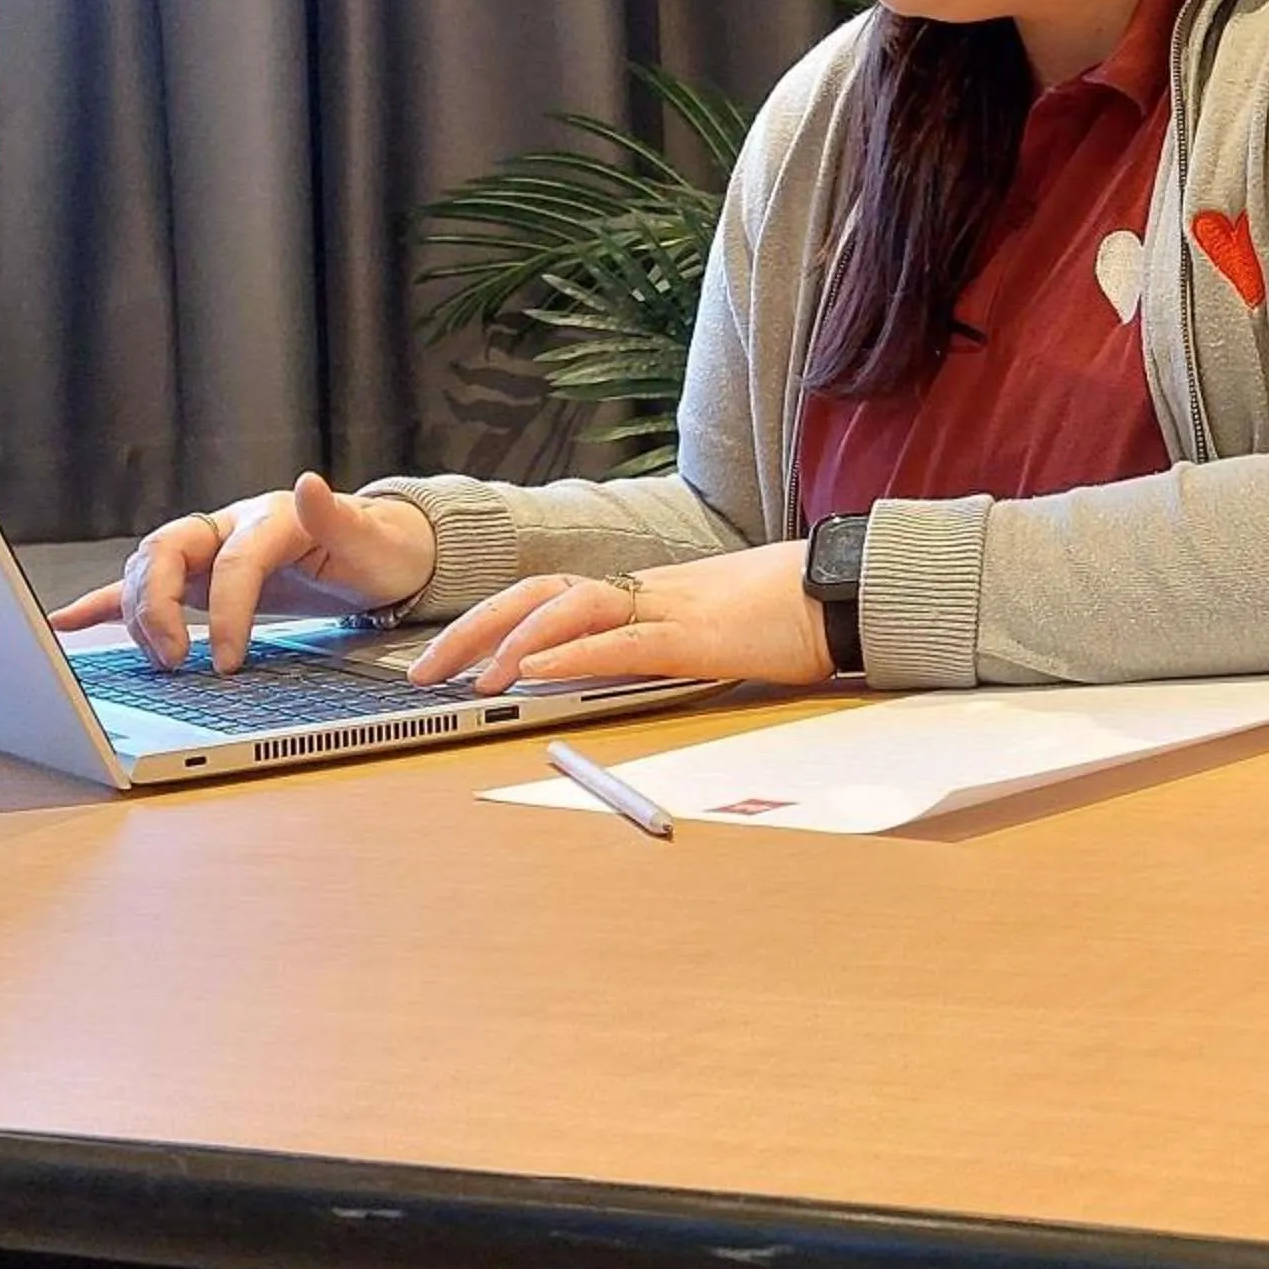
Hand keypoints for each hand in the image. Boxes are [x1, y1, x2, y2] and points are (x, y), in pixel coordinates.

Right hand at [46, 474, 439, 673]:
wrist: (383, 549)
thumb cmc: (381, 548)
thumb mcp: (373, 540)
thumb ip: (338, 518)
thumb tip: (310, 483)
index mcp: (271, 517)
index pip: (234, 563)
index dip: (229, 613)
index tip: (231, 662)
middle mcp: (230, 525)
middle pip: (168, 551)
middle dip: (159, 606)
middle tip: (178, 660)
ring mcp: (209, 547)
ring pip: (150, 569)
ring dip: (140, 613)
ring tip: (161, 660)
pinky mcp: (199, 572)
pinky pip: (143, 585)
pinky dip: (104, 603)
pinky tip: (65, 622)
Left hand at [407, 539, 830, 694]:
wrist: (846, 589)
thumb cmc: (792, 612)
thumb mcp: (713, 626)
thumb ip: (662, 640)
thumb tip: (619, 667)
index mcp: (646, 590)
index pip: (550, 592)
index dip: (492, 617)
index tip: (448, 651)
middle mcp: (645, 591)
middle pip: (537, 593)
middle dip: (471, 629)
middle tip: (422, 671)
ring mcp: (668, 609)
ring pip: (568, 608)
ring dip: (509, 642)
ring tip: (471, 679)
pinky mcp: (695, 637)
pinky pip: (620, 642)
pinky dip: (569, 654)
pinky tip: (532, 672)